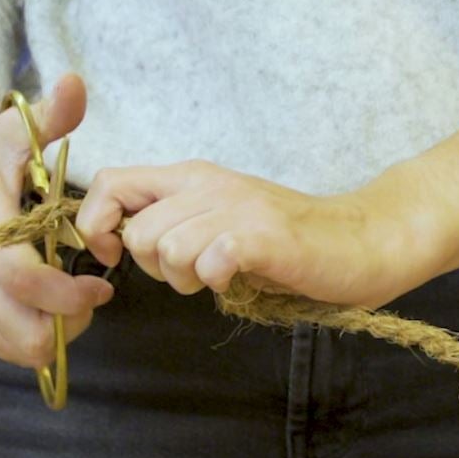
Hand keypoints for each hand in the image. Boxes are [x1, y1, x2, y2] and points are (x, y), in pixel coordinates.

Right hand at [0, 72, 115, 370]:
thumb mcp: (7, 132)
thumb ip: (49, 115)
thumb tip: (78, 82)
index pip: (22, 278)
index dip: (67, 293)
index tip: (101, 285)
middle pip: (23, 330)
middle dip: (67, 323)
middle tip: (91, 297)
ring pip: (14, 347)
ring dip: (53, 333)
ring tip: (72, 302)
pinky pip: (0, 347)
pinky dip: (30, 338)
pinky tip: (45, 309)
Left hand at [73, 159, 440, 309]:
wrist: (361, 239)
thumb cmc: (286, 240)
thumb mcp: (216, 220)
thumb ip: (172, 222)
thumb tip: (120, 241)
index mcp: (190, 178)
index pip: (110, 182)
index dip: (97, 224)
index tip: (116, 254)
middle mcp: (208, 184)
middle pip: (137, 232)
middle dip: (154, 268)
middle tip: (196, 272)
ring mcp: (236, 206)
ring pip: (166, 249)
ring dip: (188, 278)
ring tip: (222, 275)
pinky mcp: (263, 235)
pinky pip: (210, 261)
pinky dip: (218, 280)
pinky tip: (240, 277)